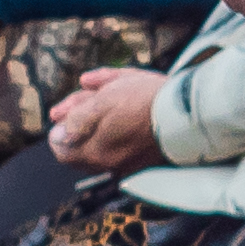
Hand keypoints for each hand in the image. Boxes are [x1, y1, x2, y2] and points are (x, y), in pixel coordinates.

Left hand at [46, 65, 164, 172]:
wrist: (187, 110)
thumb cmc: (141, 104)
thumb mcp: (99, 105)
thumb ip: (74, 122)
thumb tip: (56, 137)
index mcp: (96, 155)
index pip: (62, 152)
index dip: (57, 131)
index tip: (60, 113)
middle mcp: (112, 163)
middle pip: (84, 140)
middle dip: (79, 113)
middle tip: (81, 92)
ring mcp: (133, 159)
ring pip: (106, 132)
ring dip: (100, 106)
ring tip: (99, 83)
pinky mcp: (150, 152)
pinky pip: (128, 132)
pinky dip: (121, 111)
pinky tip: (117, 86)